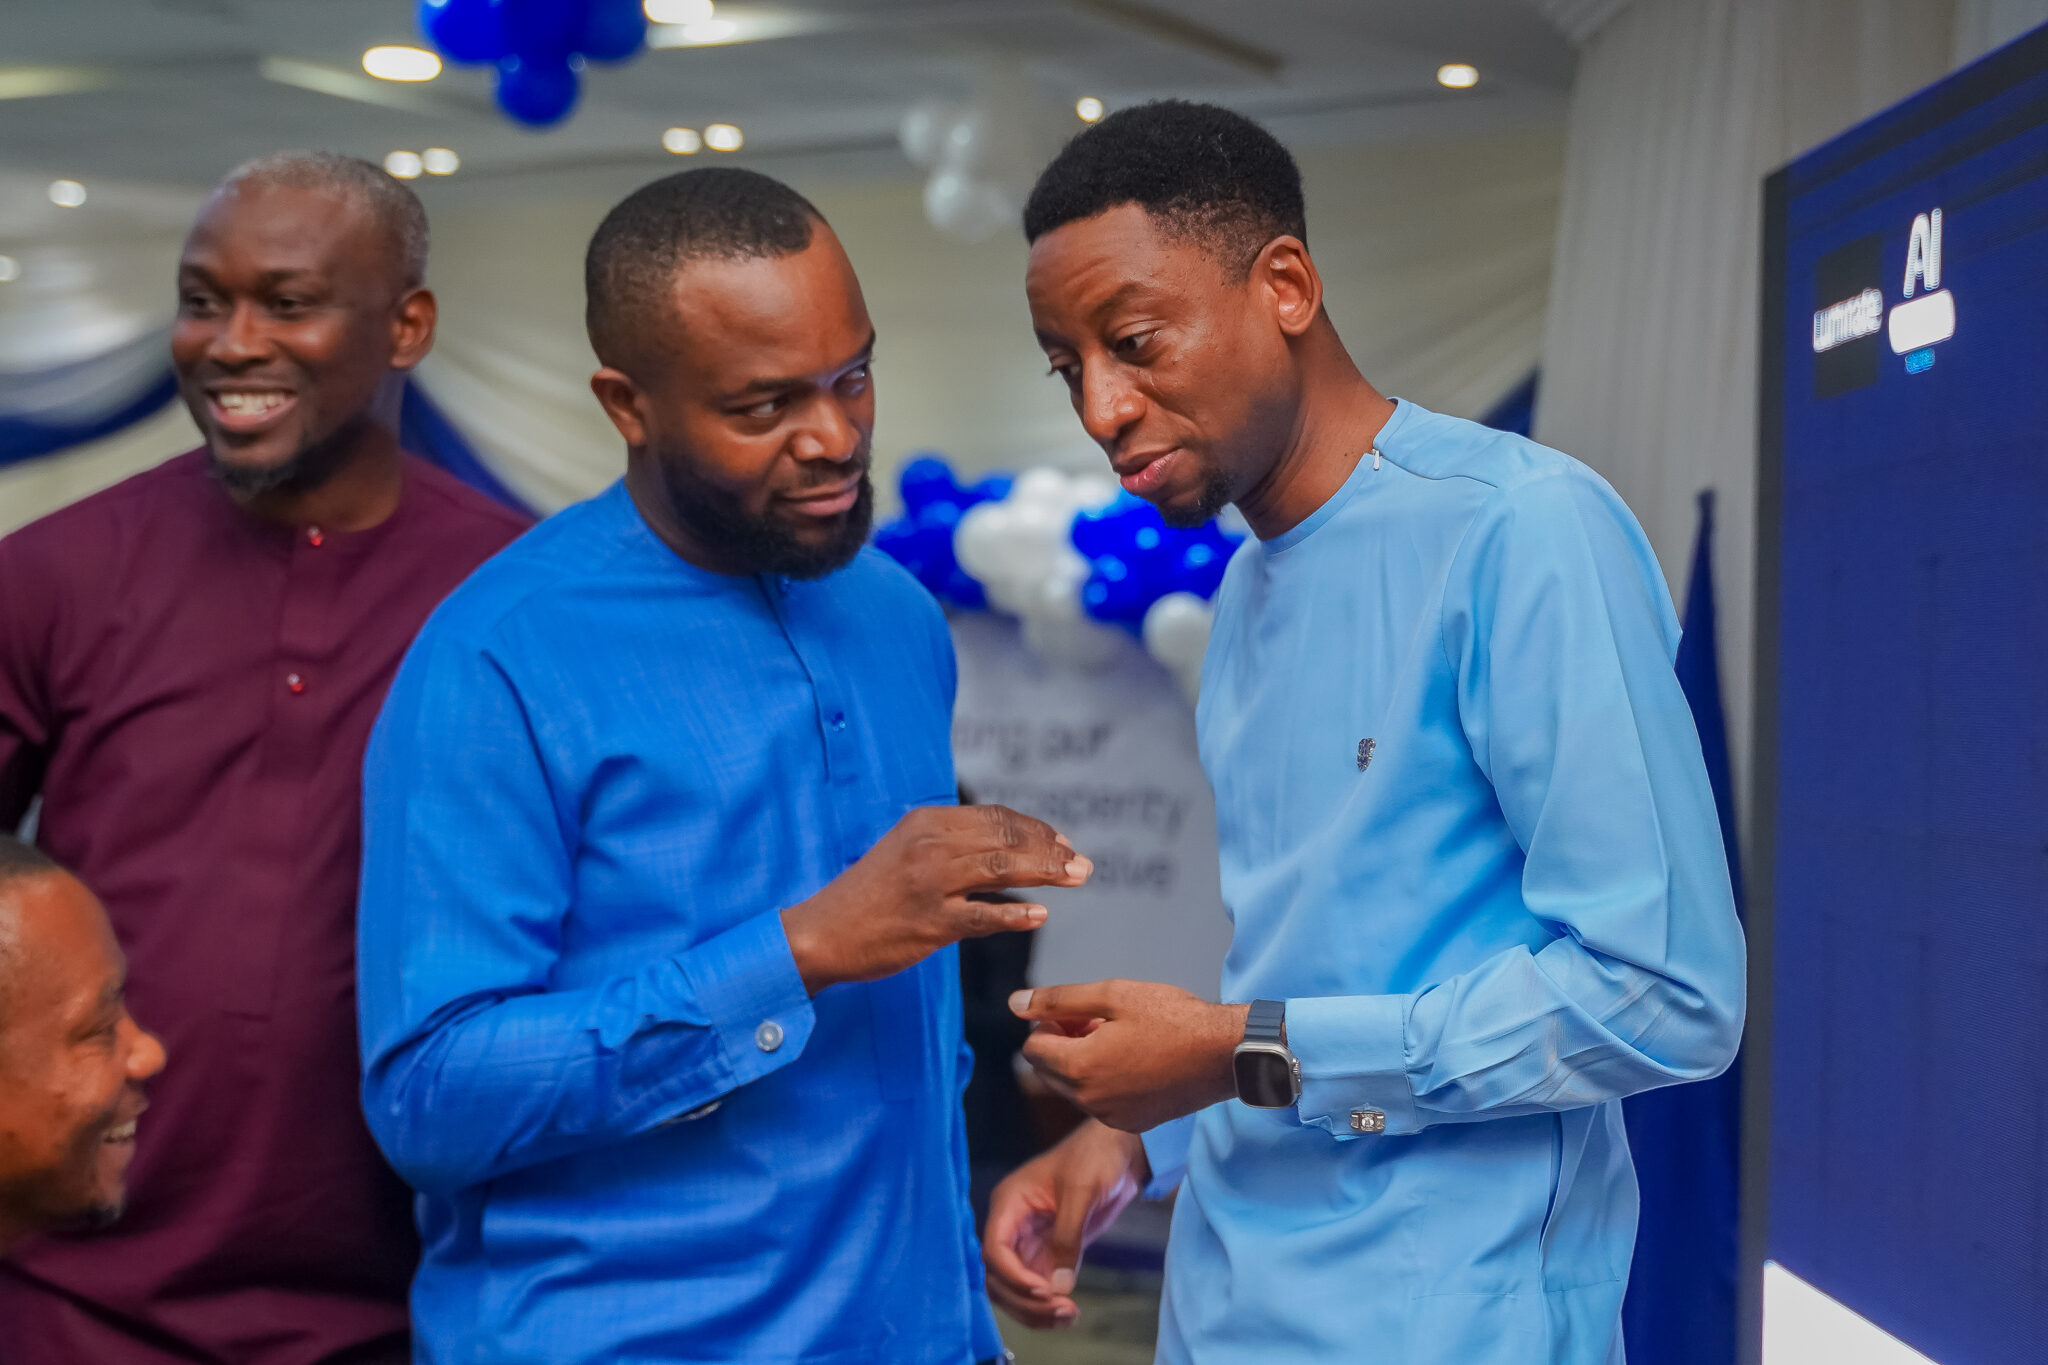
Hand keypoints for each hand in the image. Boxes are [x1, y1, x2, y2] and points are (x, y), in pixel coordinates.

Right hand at [780, 805, 1089, 993]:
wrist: (823, 931)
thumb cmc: (870, 895)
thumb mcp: (907, 851)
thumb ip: (951, 845)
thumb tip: (1007, 850)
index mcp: (926, 821)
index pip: (996, 817)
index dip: (1036, 829)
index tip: (1062, 844)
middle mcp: (930, 845)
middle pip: (1006, 838)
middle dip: (1051, 849)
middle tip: (1082, 865)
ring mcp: (930, 884)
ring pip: (1001, 868)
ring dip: (1046, 873)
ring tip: (1076, 879)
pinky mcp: (929, 922)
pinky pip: (982, 915)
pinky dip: (1015, 913)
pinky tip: (1039, 915)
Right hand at [982, 1120, 1147, 1328]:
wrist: (1119, 1152)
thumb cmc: (1094, 1157)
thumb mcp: (1081, 1192)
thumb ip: (1067, 1238)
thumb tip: (1058, 1288)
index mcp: (1009, 1203)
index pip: (994, 1249)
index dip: (1013, 1275)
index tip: (1044, 1289)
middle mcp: (1012, 1226)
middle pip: (998, 1277)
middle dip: (1025, 1299)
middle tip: (1062, 1309)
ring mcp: (1028, 1243)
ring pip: (1014, 1289)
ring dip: (1034, 1310)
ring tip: (1068, 1316)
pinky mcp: (1048, 1254)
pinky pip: (1037, 1289)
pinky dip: (1047, 1306)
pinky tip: (1068, 1313)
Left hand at [1013, 980, 1247, 1131]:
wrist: (1225, 1054)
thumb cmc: (1172, 1018)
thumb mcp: (1112, 995)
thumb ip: (1059, 999)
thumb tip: (1016, 1003)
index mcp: (1079, 1067)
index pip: (1032, 1047)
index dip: (1049, 1023)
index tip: (1079, 1012)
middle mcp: (1089, 1100)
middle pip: (1048, 1070)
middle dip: (1062, 1044)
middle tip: (1099, 1022)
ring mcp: (1111, 1117)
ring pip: (1073, 1088)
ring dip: (1083, 1063)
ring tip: (1120, 1039)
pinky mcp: (1133, 1123)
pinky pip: (1100, 1103)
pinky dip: (1105, 1082)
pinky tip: (1136, 1060)